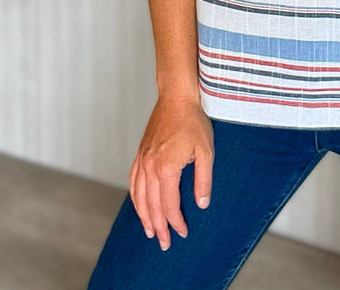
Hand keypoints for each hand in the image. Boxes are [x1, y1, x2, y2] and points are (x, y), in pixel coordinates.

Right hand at [129, 94, 214, 250]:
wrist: (176, 97)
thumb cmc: (193, 122)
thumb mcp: (206, 151)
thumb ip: (203, 180)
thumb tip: (202, 204)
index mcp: (166, 169)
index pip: (169, 205)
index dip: (176, 222)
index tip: (182, 233)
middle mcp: (150, 167)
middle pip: (151, 205)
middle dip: (158, 227)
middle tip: (164, 243)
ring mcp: (143, 160)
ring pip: (139, 196)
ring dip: (144, 216)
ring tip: (149, 231)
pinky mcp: (141, 153)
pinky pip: (133, 181)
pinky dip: (135, 197)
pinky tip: (139, 204)